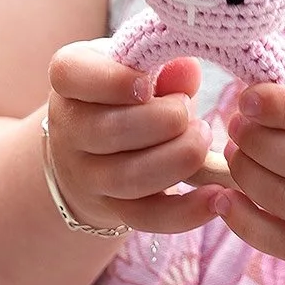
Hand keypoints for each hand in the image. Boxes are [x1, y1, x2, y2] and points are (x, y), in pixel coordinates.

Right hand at [45, 42, 226, 233]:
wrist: (99, 148)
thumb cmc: (129, 95)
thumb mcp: (142, 70)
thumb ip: (166, 67)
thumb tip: (188, 71)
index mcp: (72, 80)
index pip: (70, 74)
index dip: (111, 80)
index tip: (148, 84)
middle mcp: (68, 128)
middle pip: (108, 131)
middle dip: (164, 121)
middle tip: (189, 112)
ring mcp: (86, 174)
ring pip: (127, 178)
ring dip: (177, 160)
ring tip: (203, 140)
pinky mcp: (113, 208)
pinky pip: (147, 217)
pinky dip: (186, 211)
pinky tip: (215, 194)